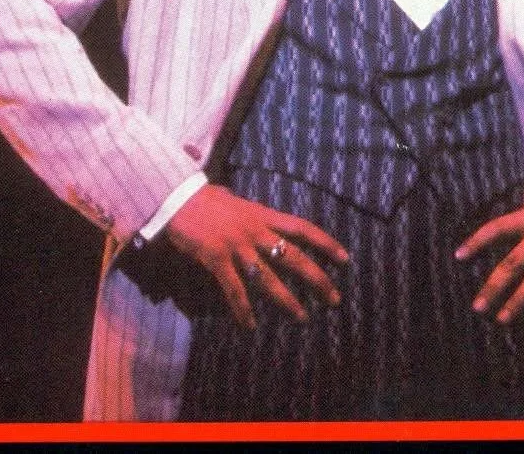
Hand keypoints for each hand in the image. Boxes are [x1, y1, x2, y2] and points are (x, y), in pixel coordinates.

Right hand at [164, 184, 348, 329]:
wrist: (178, 198)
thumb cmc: (209, 200)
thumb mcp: (242, 204)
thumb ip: (258, 217)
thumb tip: (269, 222)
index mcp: (265, 215)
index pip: (303, 228)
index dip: (326, 243)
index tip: (344, 259)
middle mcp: (256, 231)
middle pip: (294, 257)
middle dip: (317, 279)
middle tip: (334, 298)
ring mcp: (237, 246)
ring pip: (268, 278)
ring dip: (286, 300)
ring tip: (302, 318)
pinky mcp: (216, 258)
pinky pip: (234, 289)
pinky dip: (242, 309)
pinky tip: (249, 325)